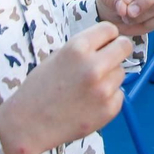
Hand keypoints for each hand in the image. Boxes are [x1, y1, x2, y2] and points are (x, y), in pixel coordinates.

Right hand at [0, 21, 132, 153]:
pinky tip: (89, 103)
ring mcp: (103, 89)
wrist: (29, 124)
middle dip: (117, 51)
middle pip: (125, 46)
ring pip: (121, 72)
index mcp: (78, 47)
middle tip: (106, 61)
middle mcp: (93, 66)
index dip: (107, 37)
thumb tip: (109, 43)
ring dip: (110, 77)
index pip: (110, 29)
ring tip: (88, 88)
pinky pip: (119, 94)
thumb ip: (84, 48)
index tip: (104, 44)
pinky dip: (109, 98)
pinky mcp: (109, 109)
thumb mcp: (58, 56)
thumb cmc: (40, 88)